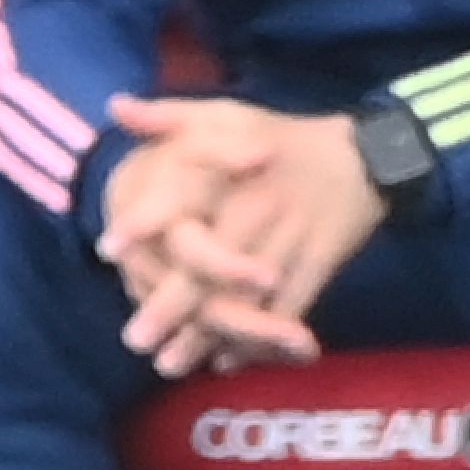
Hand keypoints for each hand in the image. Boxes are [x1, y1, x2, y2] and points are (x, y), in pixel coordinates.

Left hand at [98, 95, 388, 373]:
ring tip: (170, 364)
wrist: (362, 157)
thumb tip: (114, 105)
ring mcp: (291, 240)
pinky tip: (226, 361)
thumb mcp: (225, 114)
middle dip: (171, 305)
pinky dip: (257, 341)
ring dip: (208, 336)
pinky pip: (288, 310)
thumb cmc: (279, 137)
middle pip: (211, 264)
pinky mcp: (319, 265)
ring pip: (246, 296)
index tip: (107, 250)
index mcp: (230, 171)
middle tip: (136, 340)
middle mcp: (257, 207)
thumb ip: (168, 116)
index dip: (144, 221)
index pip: (181, 196)